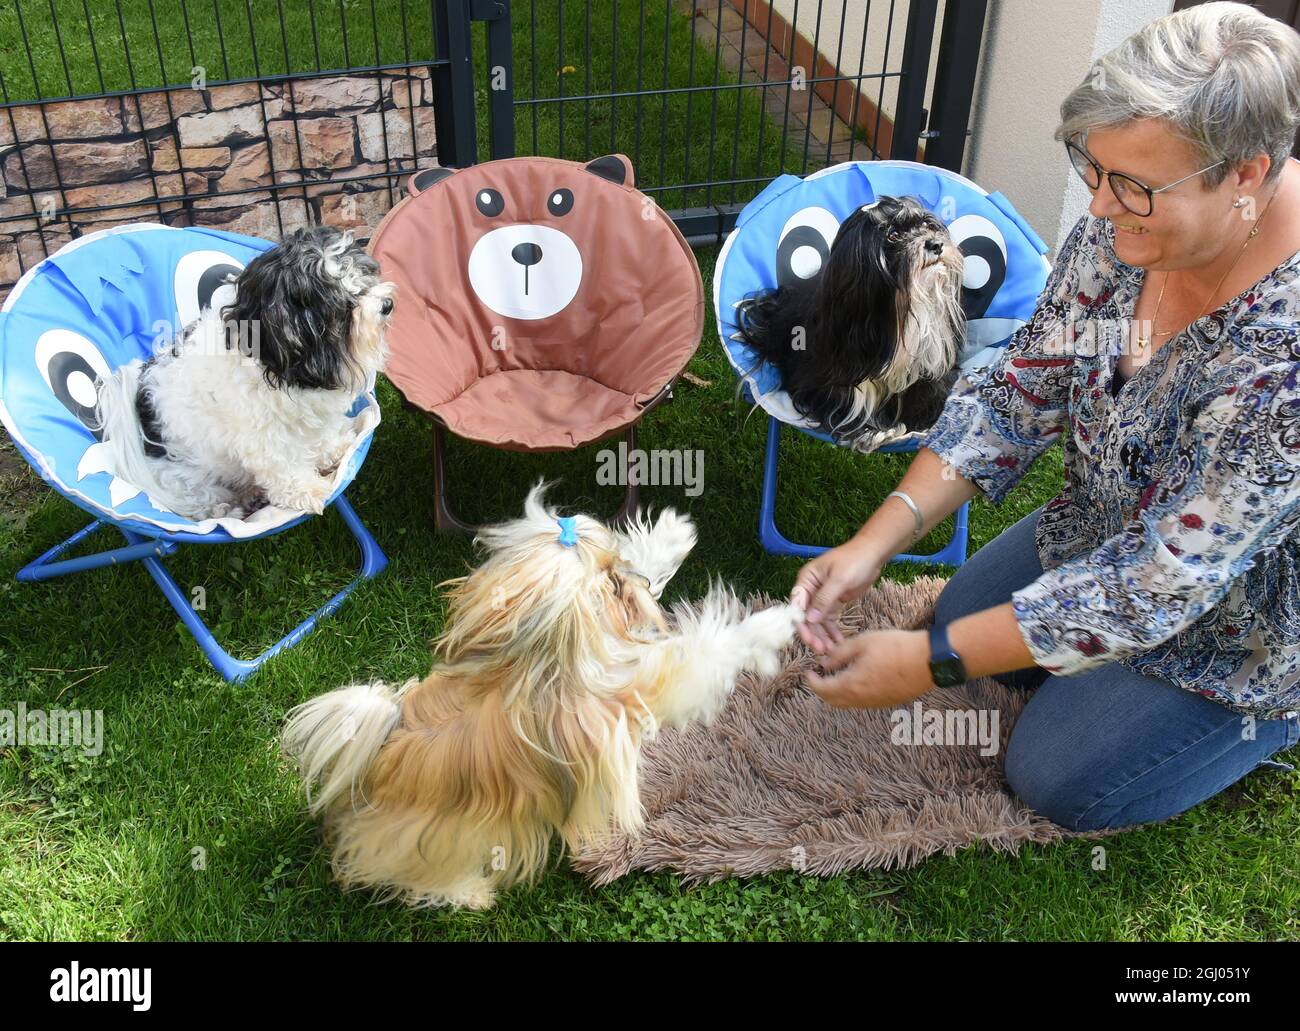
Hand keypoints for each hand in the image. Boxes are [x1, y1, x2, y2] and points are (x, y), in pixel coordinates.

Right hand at [789, 538, 882, 652]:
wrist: (872, 554)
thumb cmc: (854, 561)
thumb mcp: (839, 579)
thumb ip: (824, 599)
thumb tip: (810, 619)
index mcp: (806, 580)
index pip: (797, 604)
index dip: (800, 623)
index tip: (807, 638)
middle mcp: (810, 589)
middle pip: (806, 616)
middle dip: (812, 633)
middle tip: (820, 650)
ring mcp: (821, 597)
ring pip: (817, 621)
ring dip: (822, 635)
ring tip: (829, 651)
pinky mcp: (833, 602)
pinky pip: (829, 620)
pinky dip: (832, 631)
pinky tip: (837, 642)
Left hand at [804, 628, 932, 707]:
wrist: (928, 661)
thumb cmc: (895, 647)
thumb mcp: (862, 642)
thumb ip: (839, 654)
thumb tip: (825, 663)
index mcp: (851, 685)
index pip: (822, 690)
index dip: (812, 682)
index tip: (809, 672)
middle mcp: (861, 699)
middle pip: (833, 701)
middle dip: (822, 689)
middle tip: (820, 675)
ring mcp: (875, 703)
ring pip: (847, 703)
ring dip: (838, 692)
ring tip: (838, 674)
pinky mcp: (887, 702)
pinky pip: (862, 702)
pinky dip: (853, 693)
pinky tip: (858, 678)